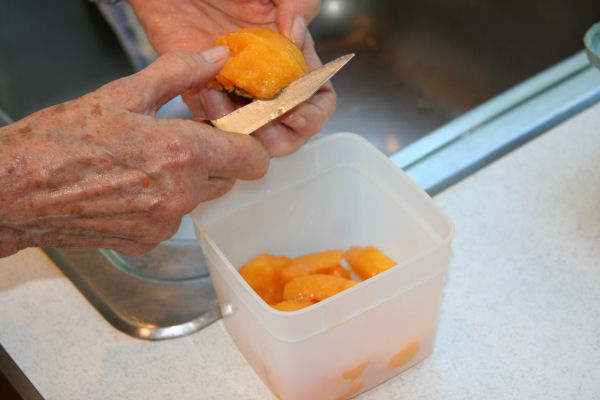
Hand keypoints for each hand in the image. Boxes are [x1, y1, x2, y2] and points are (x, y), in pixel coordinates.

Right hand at [0, 47, 268, 257]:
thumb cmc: (61, 141)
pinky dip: (161, 205)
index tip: (232, 135)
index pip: (253, 159)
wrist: (14, 190)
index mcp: (183, 153)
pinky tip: (129, 190)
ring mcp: (165, 222)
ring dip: (187, 182)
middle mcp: (182, 193)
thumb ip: (179, 74)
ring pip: (199, 199)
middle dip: (213, 160)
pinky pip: (171, 220)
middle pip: (228, 178)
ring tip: (145, 165)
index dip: (248, 145)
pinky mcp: (147, 241)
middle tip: (176, 143)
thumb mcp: (123, 95)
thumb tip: (215, 59)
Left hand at [126, 0, 335, 156]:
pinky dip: (211, 116)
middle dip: (281, 135)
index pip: (317, 99)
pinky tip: (205, 92)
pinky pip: (211, 119)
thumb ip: (298, 4)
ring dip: (242, 128)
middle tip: (264, 118)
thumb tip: (296, 36)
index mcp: (290, 57)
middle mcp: (265, 79)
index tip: (295, 110)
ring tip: (224, 98)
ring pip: (250, 133)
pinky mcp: (201, 90)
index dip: (313, 113)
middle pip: (288, 129)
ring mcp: (234, 88)